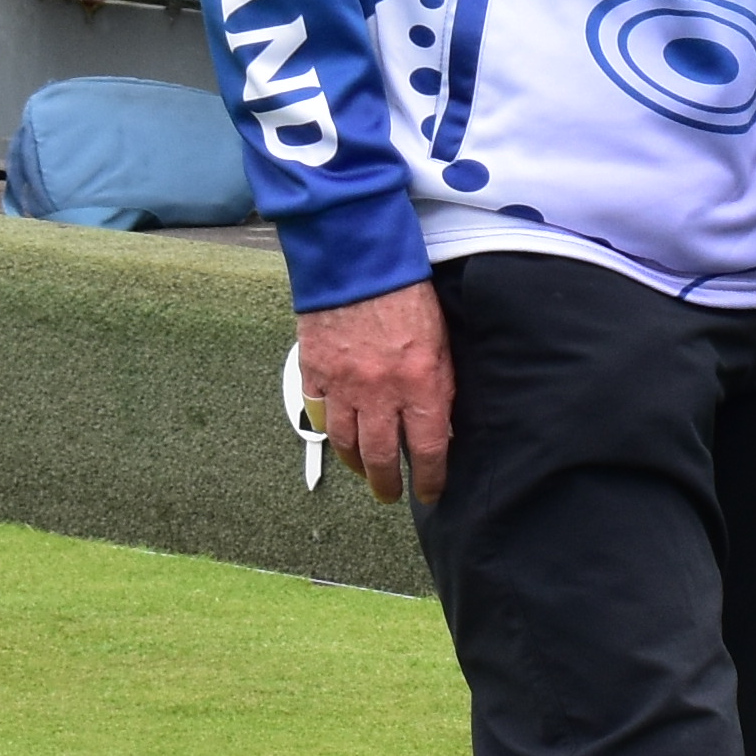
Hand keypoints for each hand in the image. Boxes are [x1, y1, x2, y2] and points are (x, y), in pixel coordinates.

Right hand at [296, 275, 452, 504]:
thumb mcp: (442, 344)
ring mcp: (342, 385)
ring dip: (355, 463)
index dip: (430, 478)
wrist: (357, 261)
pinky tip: (337, 435)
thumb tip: (442, 425)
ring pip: (345, 442)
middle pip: (380, 457)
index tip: (431, 492)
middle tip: (390, 494)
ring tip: (364, 470)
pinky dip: (328, 429)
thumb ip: (440, 387)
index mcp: (420, 384)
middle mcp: (380, 392)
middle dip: (387, 483)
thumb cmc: (408, 296)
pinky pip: (319, 413)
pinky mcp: (314, 372)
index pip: (428, 449)